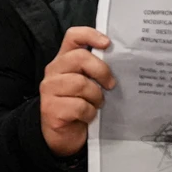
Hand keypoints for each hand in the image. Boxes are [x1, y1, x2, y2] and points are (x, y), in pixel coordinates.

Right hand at [39, 26, 114, 156]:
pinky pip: (79, 106)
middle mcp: (53, 71)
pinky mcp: (51, 109)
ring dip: (96, 97)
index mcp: (63, 61)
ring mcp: (49, 90)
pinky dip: (89, 113)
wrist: (62, 136)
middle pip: (79, 58)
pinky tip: (88, 117)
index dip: (90, 35)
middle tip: (110, 85)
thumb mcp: (87, 84)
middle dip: (100, 71)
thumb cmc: (79, 106)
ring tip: (97, 105)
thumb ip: (94, 71)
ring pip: (80, 84)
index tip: (107, 44)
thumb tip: (122, 62)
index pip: (72, 36)